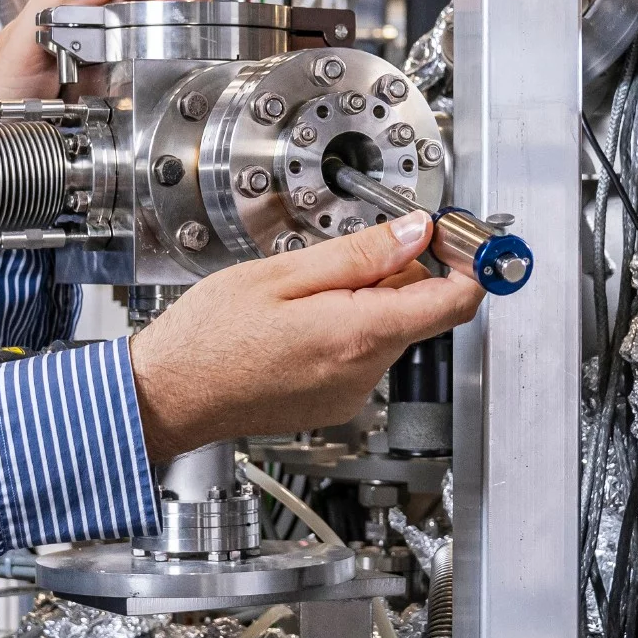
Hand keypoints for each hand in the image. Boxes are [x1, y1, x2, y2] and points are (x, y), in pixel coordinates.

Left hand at [0, 0, 213, 105]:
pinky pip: (163, 32)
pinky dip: (186, 25)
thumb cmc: (8, 76)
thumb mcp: (20, 38)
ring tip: (206, 8)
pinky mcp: (129, 57)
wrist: (8, 112)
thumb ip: (53, 4)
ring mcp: (119, 29)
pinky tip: (196, 32)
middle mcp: (104, 5)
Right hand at [129, 215, 485, 463]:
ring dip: (366, 301)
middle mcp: (365, 372)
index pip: (454, 301)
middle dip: (398, 274)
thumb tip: (418, 233)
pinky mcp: (335, 404)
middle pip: (418, 311)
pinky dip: (346, 329)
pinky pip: (362, 355)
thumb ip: (362, 254)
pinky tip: (299, 323)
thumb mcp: (284, 273)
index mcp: (359, 334)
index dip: (467, 263)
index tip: (458, 238)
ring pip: (388, 330)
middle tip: (348, 252)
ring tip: (305, 293)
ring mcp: (352, 393)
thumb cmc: (210, 337)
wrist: (170, 395)